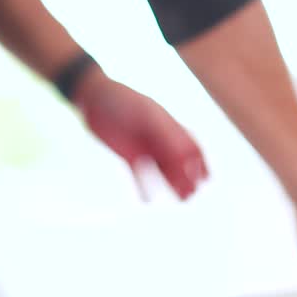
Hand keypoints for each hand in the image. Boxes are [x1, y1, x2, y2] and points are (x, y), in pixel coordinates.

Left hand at [74, 71, 206, 199]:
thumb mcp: (147, 115)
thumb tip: (185, 157)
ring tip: (183, 199)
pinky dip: (144, 187)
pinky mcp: (128, 155)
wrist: (92, 97)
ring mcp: (145, 147)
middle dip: (187, 178)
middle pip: (179, 162)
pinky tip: (146, 199)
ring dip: (172, 184)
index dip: (200, 161)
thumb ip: (167, 133)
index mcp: (169, 125)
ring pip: (163, 170)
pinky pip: (139, 174)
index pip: (190, 145)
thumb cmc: (122, 100)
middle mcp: (160, 137)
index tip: (205, 178)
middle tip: (191, 195)